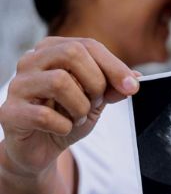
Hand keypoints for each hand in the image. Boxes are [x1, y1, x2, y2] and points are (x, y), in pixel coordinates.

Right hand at [0, 37, 138, 177]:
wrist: (40, 148)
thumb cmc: (67, 115)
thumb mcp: (97, 99)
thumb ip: (113, 86)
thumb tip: (134, 78)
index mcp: (52, 49)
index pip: (88, 45)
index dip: (114, 66)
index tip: (132, 87)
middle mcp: (30, 61)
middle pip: (72, 53)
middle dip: (95, 82)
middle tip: (95, 102)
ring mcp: (17, 86)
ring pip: (59, 81)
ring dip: (80, 106)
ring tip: (78, 117)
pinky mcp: (9, 113)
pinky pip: (44, 115)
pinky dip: (64, 126)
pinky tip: (62, 129)